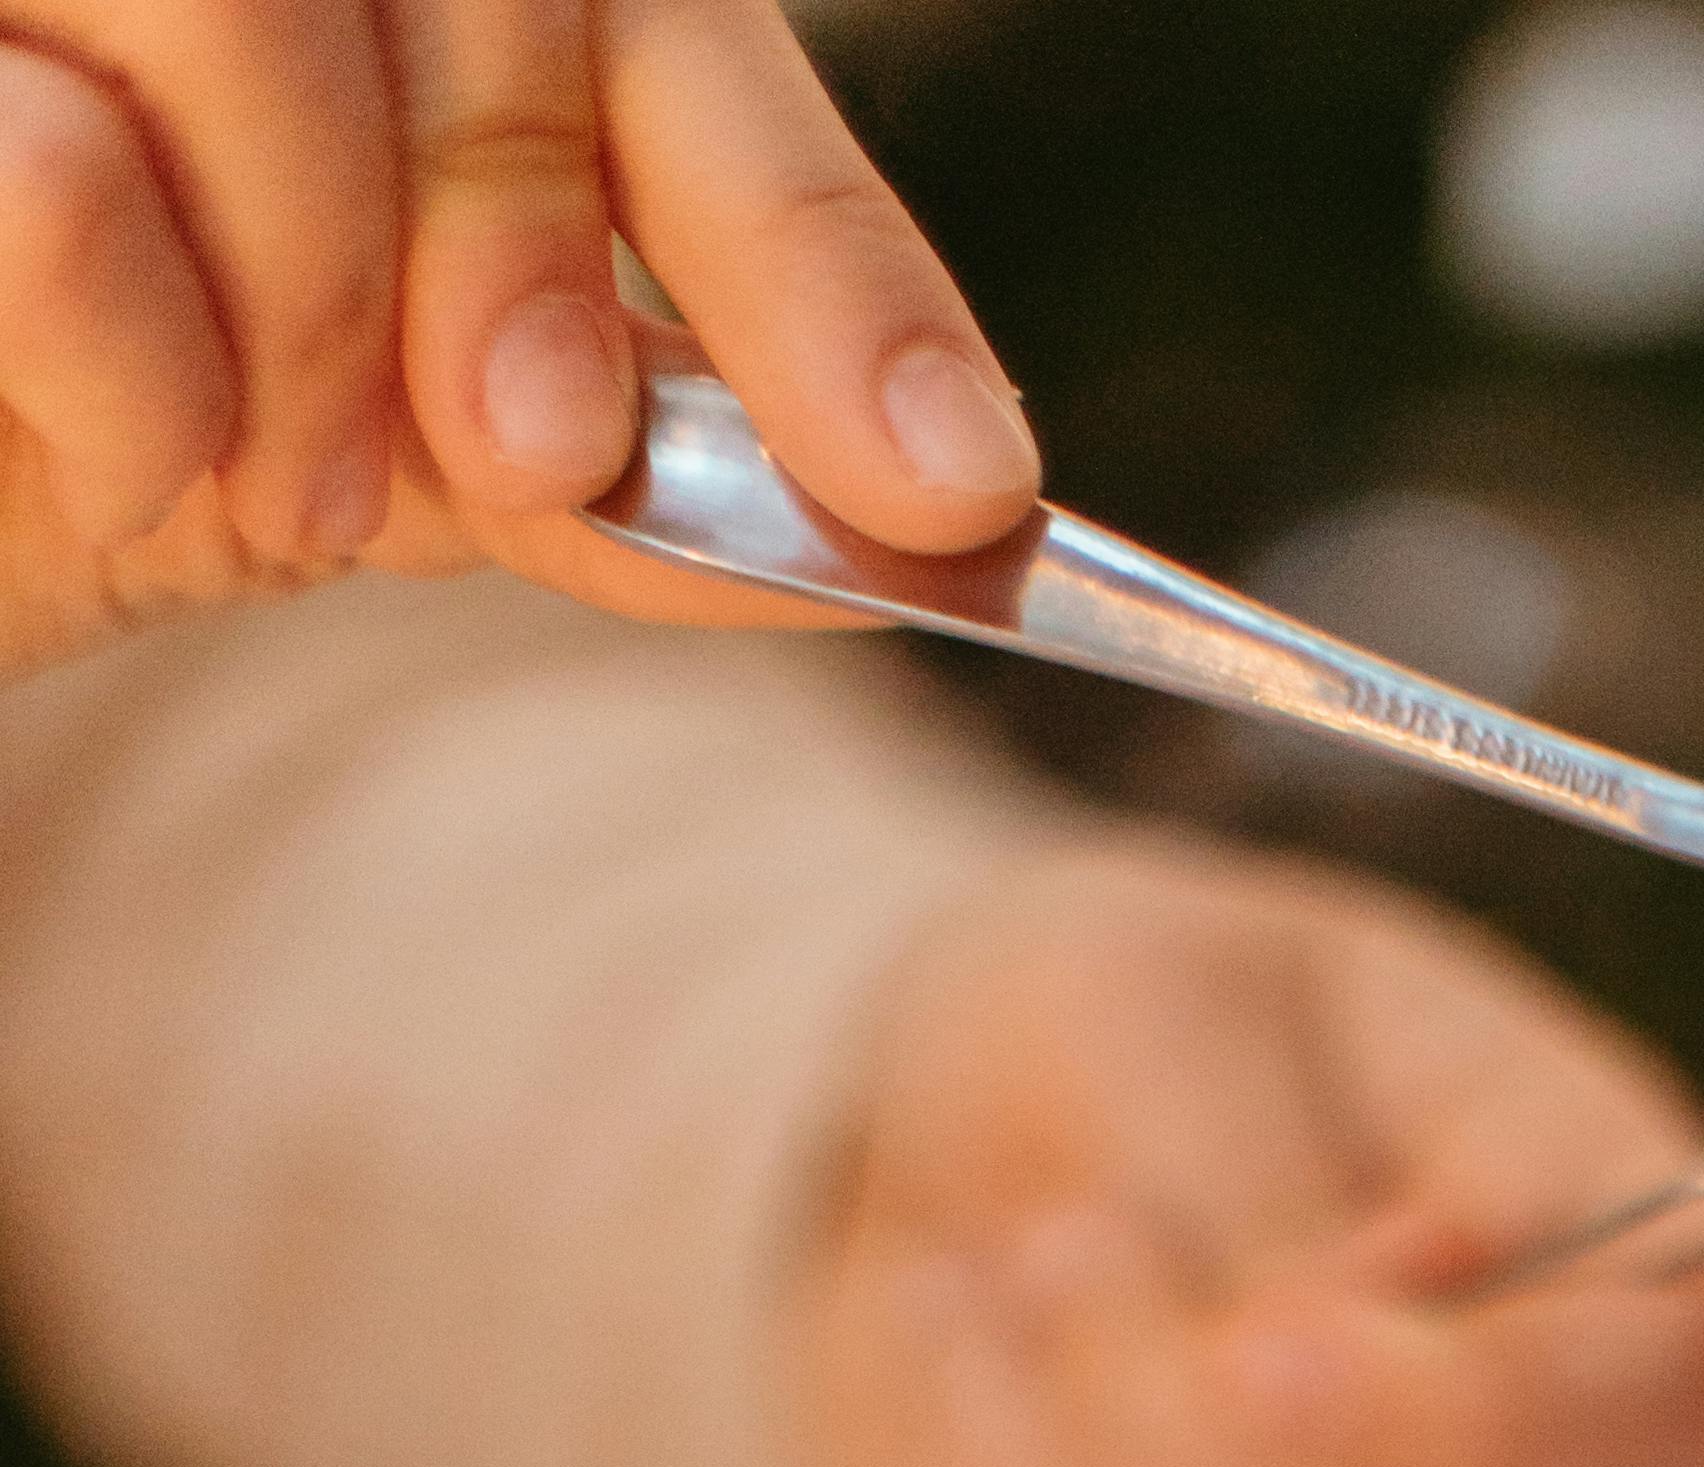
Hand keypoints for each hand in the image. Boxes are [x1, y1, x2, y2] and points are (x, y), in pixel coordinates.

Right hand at [0, 0, 1033, 682]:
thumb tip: (910, 516)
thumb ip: (626, 455)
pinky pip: (58, 181)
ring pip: (253, 21)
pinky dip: (137, 367)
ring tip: (289, 486)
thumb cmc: (144, 413)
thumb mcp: (413, 437)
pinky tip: (130, 468)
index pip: (662, 35)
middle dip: (526, 246)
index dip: (822, 258)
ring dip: (316, 304)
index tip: (951, 485)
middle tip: (524, 451)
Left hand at [786, 841, 1703, 1466]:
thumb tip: (1290, 1357)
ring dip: (1046, 1451)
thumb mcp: (1163, 991)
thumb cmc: (1128, 1041)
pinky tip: (984, 1397)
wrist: (950, 1163)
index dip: (1518, 1415)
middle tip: (1074, 1240)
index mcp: (1648, 1275)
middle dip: (1187, 1425)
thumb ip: (1254, 1170)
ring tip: (1016, 1282)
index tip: (1273, 1336)